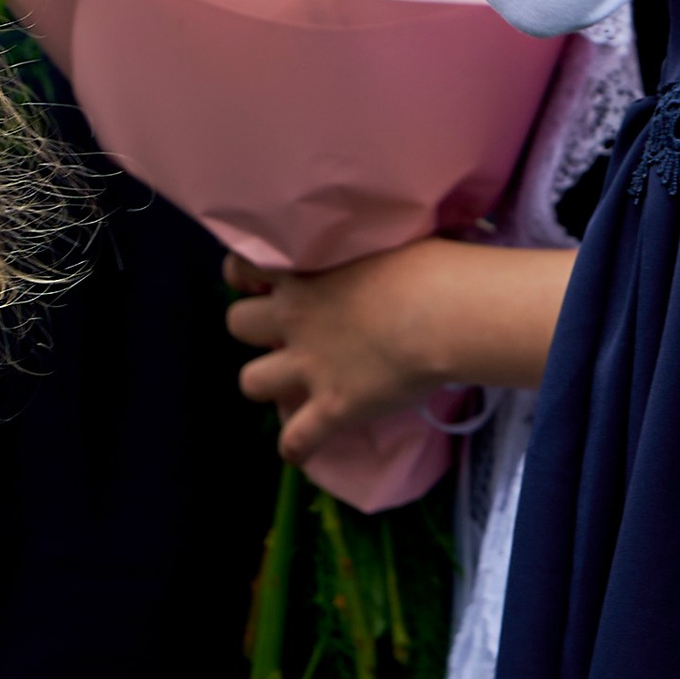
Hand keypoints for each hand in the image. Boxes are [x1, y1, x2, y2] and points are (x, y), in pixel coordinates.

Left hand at [225, 240, 575, 463]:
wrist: (443, 311)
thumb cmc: (429, 260)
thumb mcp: (389, 234)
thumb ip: (365, 241)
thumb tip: (382, 231)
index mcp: (304, 272)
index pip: (241, 268)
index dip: (247, 277)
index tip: (269, 281)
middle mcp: (295, 318)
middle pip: (236, 324)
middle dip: (255, 328)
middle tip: (289, 329)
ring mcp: (308, 366)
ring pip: (250, 381)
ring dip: (268, 382)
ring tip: (295, 382)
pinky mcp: (332, 408)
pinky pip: (295, 442)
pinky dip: (299, 447)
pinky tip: (311, 444)